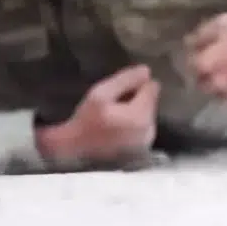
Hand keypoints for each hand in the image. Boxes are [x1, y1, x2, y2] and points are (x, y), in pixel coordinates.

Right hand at [38, 64, 160, 165]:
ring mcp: (147, 142)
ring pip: (147, 114)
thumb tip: (146, 71)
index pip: (152, 87)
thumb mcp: (99, 95)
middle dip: (135, 98)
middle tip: (112, 104)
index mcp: (141, 116)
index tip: (119, 90)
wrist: (74, 154)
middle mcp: (150, 130)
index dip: (136, 84)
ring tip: (112, 117)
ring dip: (134, 111)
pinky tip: (115, 128)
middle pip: (150, 101)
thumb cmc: (84, 123)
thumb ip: (124, 80)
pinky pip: (143, 128)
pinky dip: (133, 124)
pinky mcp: (142, 150)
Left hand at [187, 10, 226, 109]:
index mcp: (208, 64)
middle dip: (207, 77)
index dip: (197, 61)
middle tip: (219, 66)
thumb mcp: (225, 22)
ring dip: (223, 88)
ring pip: (221, 96)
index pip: (191, 68)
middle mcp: (218, 85)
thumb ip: (202, 34)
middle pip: (203, 85)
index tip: (204, 56)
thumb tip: (187, 44)